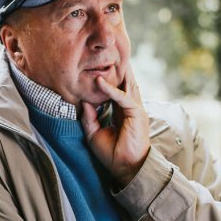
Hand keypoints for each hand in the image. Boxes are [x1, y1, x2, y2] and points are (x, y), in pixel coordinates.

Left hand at [80, 67, 149, 187]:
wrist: (125, 168)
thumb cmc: (112, 154)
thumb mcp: (94, 133)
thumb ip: (89, 116)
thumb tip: (84, 100)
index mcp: (122, 111)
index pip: (117, 90)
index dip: (109, 79)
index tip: (98, 67)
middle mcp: (130, 107)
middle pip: (125, 83)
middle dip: (119, 69)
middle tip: (110, 53)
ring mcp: (135, 109)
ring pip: (126, 85)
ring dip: (117, 72)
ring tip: (108, 57)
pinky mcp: (137, 114)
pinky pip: (123, 97)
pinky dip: (111, 90)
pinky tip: (100, 82)